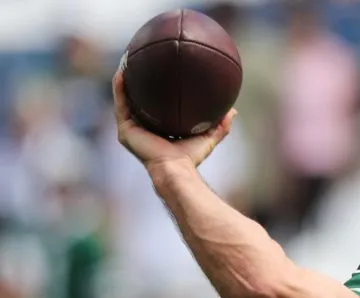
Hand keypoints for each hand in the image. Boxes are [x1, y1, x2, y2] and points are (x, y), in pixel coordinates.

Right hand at [112, 66, 235, 171]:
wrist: (175, 168)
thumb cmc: (191, 158)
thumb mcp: (208, 138)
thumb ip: (220, 125)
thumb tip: (233, 111)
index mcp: (158, 130)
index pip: (155, 109)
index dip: (156, 93)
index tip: (159, 75)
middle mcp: (142, 129)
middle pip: (138, 102)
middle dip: (137, 83)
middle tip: (140, 62)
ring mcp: (132, 130)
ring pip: (125, 100)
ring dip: (124, 81)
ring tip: (126, 61)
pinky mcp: (125, 130)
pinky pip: (121, 104)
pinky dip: (119, 88)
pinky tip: (122, 72)